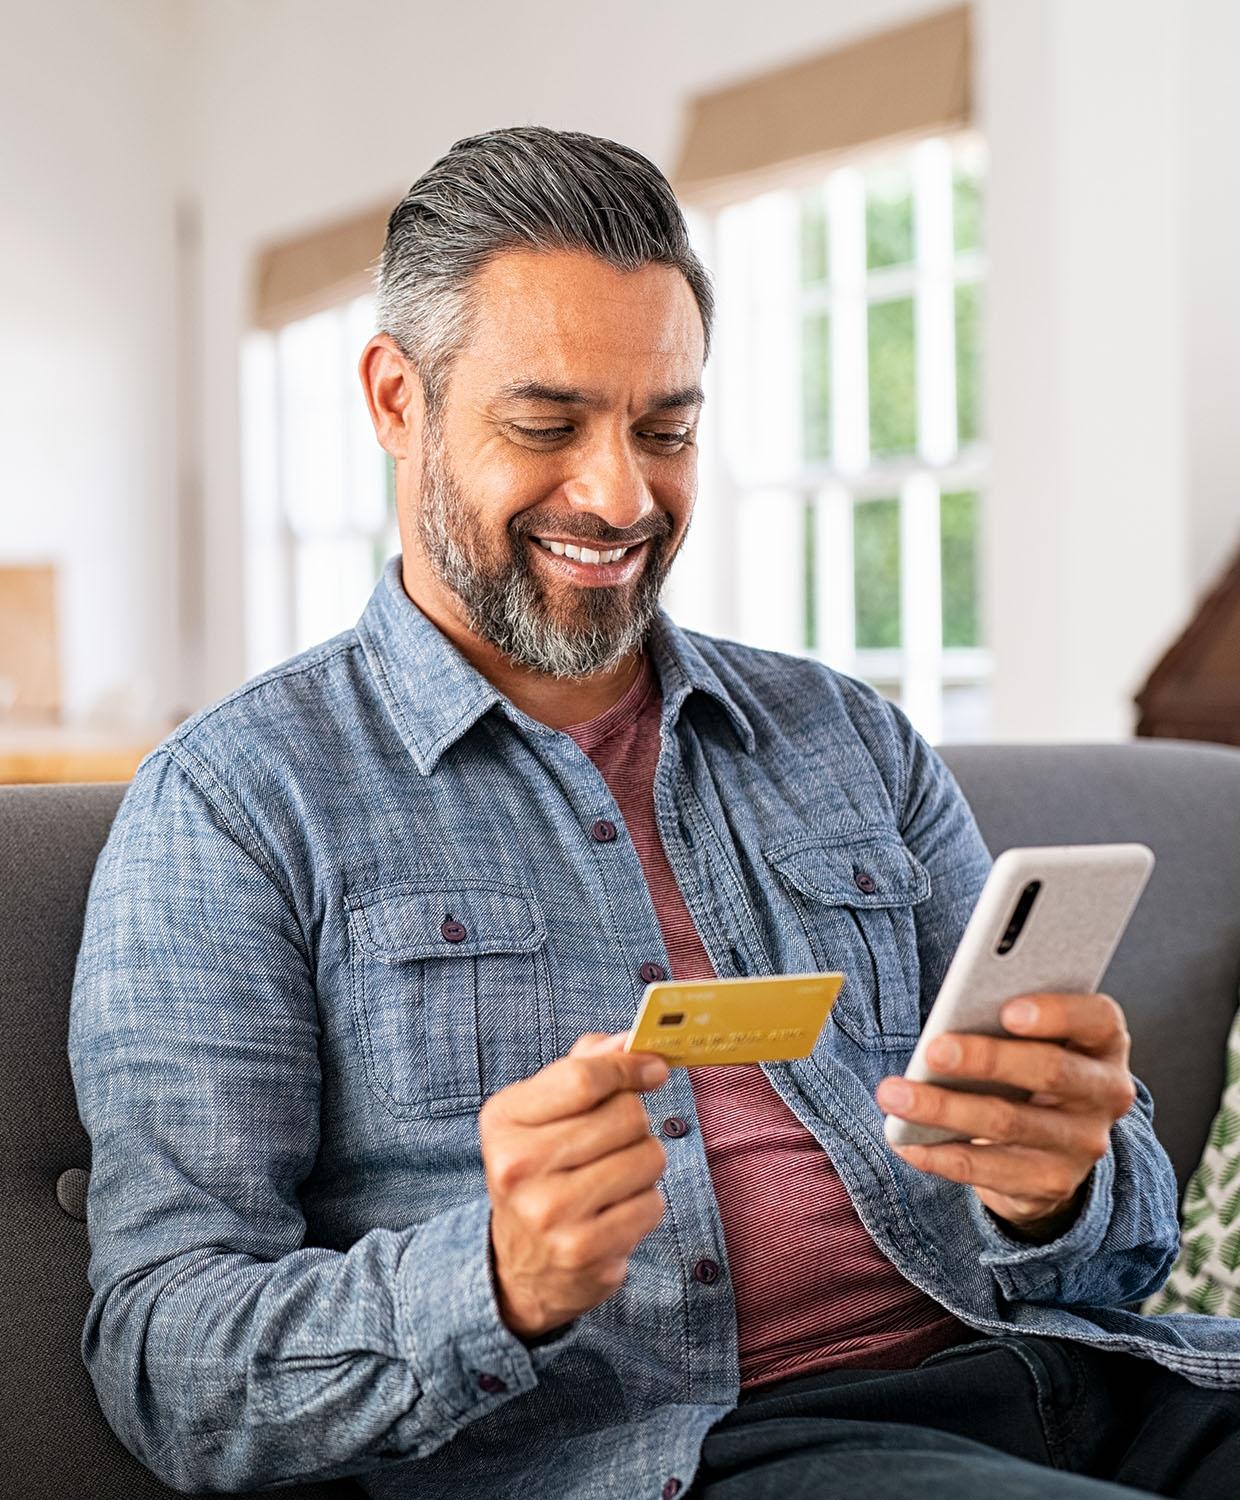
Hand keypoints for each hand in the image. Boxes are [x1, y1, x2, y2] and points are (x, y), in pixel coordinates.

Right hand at [480, 1032, 669, 1340]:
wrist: (523, 1263)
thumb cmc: (541, 1169)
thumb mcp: (543, 1111)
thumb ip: (583, 1067)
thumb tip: (629, 1040)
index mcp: (504, 1119)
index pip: (583, 1077)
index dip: (629, 1066)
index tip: (654, 1068)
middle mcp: (518, 1166)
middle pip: (625, 1115)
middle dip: (636, 1119)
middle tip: (618, 1137)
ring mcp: (550, 1213)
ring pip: (648, 1157)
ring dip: (644, 1162)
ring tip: (615, 1176)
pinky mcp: (583, 1251)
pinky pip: (652, 1204)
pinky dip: (645, 1203)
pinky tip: (615, 1210)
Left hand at [877, 993, 1137, 1235]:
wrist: (1049, 1145)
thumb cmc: (1025, 1067)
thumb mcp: (1030, 1039)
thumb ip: (1005, 1022)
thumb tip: (951, 1018)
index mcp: (1102, 1041)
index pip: (1098, 1019)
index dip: (1057, 1013)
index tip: (1007, 1010)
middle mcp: (1105, 1092)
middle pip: (1050, 1071)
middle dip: (985, 1059)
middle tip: (931, 1051)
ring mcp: (1083, 1143)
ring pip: (1009, 1122)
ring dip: (944, 1108)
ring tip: (893, 1094)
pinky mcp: (1052, 1182)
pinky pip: (988, 1169)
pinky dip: (940, 1154)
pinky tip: (905, 1141)